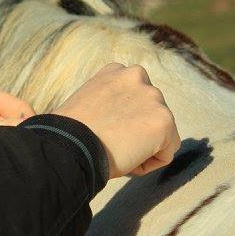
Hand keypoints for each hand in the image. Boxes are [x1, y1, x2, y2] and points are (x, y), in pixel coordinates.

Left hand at [0, 85, 34, 173]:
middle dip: (18, 138)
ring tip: (1, 158)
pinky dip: (3, 157)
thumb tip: (41, 130)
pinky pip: (2, 151)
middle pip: (19, 124)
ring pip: (12, 139)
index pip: (23, 108)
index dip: (28, 125)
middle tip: (15, 152)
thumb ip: (10, 128)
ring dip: (9, 149)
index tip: (28, 141)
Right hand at [54, 63, 180, 178]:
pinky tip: (125, 161)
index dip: (121, 121)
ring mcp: (153, 97)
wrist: (69, 144)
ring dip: (141, 148)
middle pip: (150, 115)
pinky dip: (148, 164)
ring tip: (114, 152)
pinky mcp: (163, 121)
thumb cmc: (69, 133)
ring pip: (159, 135)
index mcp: (116, 71)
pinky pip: (166, 154)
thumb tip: (115, 121)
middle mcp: (137, 76)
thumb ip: (109, 103)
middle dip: (135, 133)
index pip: (135, 98)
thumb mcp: (88, 104)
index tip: (103, 132)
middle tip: (108, 146)